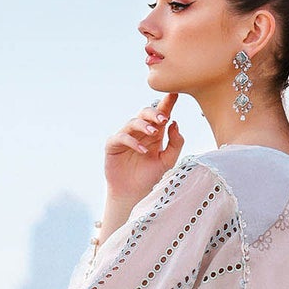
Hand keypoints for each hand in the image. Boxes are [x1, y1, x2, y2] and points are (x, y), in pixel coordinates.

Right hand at [103, 93, 182, 208]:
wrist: (132, 194)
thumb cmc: (149, 177)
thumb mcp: (167, 161)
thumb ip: (175, 144)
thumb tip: (175, 123)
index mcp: (154, 133)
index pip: (161, 114)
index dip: (167, 103)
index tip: (174, 94)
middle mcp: (140, 132)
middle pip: (146, 113)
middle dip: (155, 113)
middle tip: (164, 118)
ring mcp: (126, 137)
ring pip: (133, 122)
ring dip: (144, 125)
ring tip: (154, 133)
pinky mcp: (113, 145)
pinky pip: (122, 137)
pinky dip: (132, 142)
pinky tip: (142, 150)